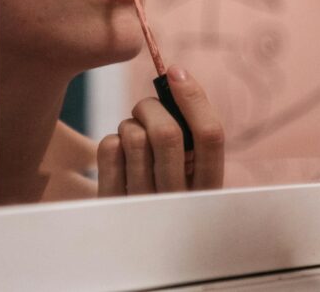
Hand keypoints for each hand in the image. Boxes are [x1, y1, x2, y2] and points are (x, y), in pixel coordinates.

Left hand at [97, 66, 223, 195]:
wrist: (131, 248)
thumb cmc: (166, 192)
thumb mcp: (191, 175)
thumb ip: (191, 137)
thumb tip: (177, 77)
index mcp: (208, 190)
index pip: (211, 136)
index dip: (194, 97)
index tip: (176, 72)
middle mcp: (177, 201)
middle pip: (166, 132)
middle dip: (150, 107)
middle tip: (145, 109)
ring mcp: (141, 204)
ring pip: (133, 137)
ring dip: (129, 124)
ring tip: (133, 136)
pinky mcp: (110, 202)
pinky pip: (108, 148)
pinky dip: (112, 140)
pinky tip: (119, 156)